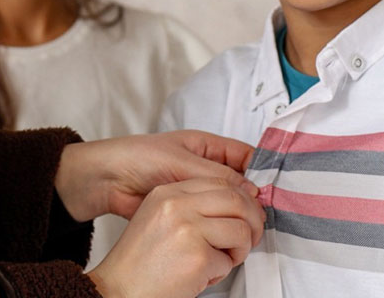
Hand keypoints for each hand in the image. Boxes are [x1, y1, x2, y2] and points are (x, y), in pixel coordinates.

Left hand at [54, 130, 255, 221]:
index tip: (276, 189)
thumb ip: (216, 175)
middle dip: (254, 198)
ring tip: (251, 228)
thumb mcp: (181, 162)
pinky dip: (223, 226)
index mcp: (207, 147)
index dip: (263, 170)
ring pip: (229, 203)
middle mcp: (206, 168)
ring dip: (239, 215)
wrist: (106, 180)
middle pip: (242, 183)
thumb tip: (251, 190)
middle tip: (264, 215)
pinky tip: (231, 235)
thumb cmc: (138, 158)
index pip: (245, 156)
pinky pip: (213, 218)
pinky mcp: (190, 210)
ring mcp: (198, 191)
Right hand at [87, 177, 264, 297]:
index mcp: (167, 193)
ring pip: (240, 230)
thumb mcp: (158, 218)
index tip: (246, 214)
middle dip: (252, 222)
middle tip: (249, 238)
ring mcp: (187, 229)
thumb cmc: (139, 263)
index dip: (241, 199)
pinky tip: (199, 277)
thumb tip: (235, 206)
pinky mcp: (197, 257)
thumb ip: (190, 206)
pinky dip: (220, 274)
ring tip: (219, 261)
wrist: (118, 290)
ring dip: (239, 250)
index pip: (219, 182)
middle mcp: (176, 206)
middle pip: (236, 200)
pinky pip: (228, 262)